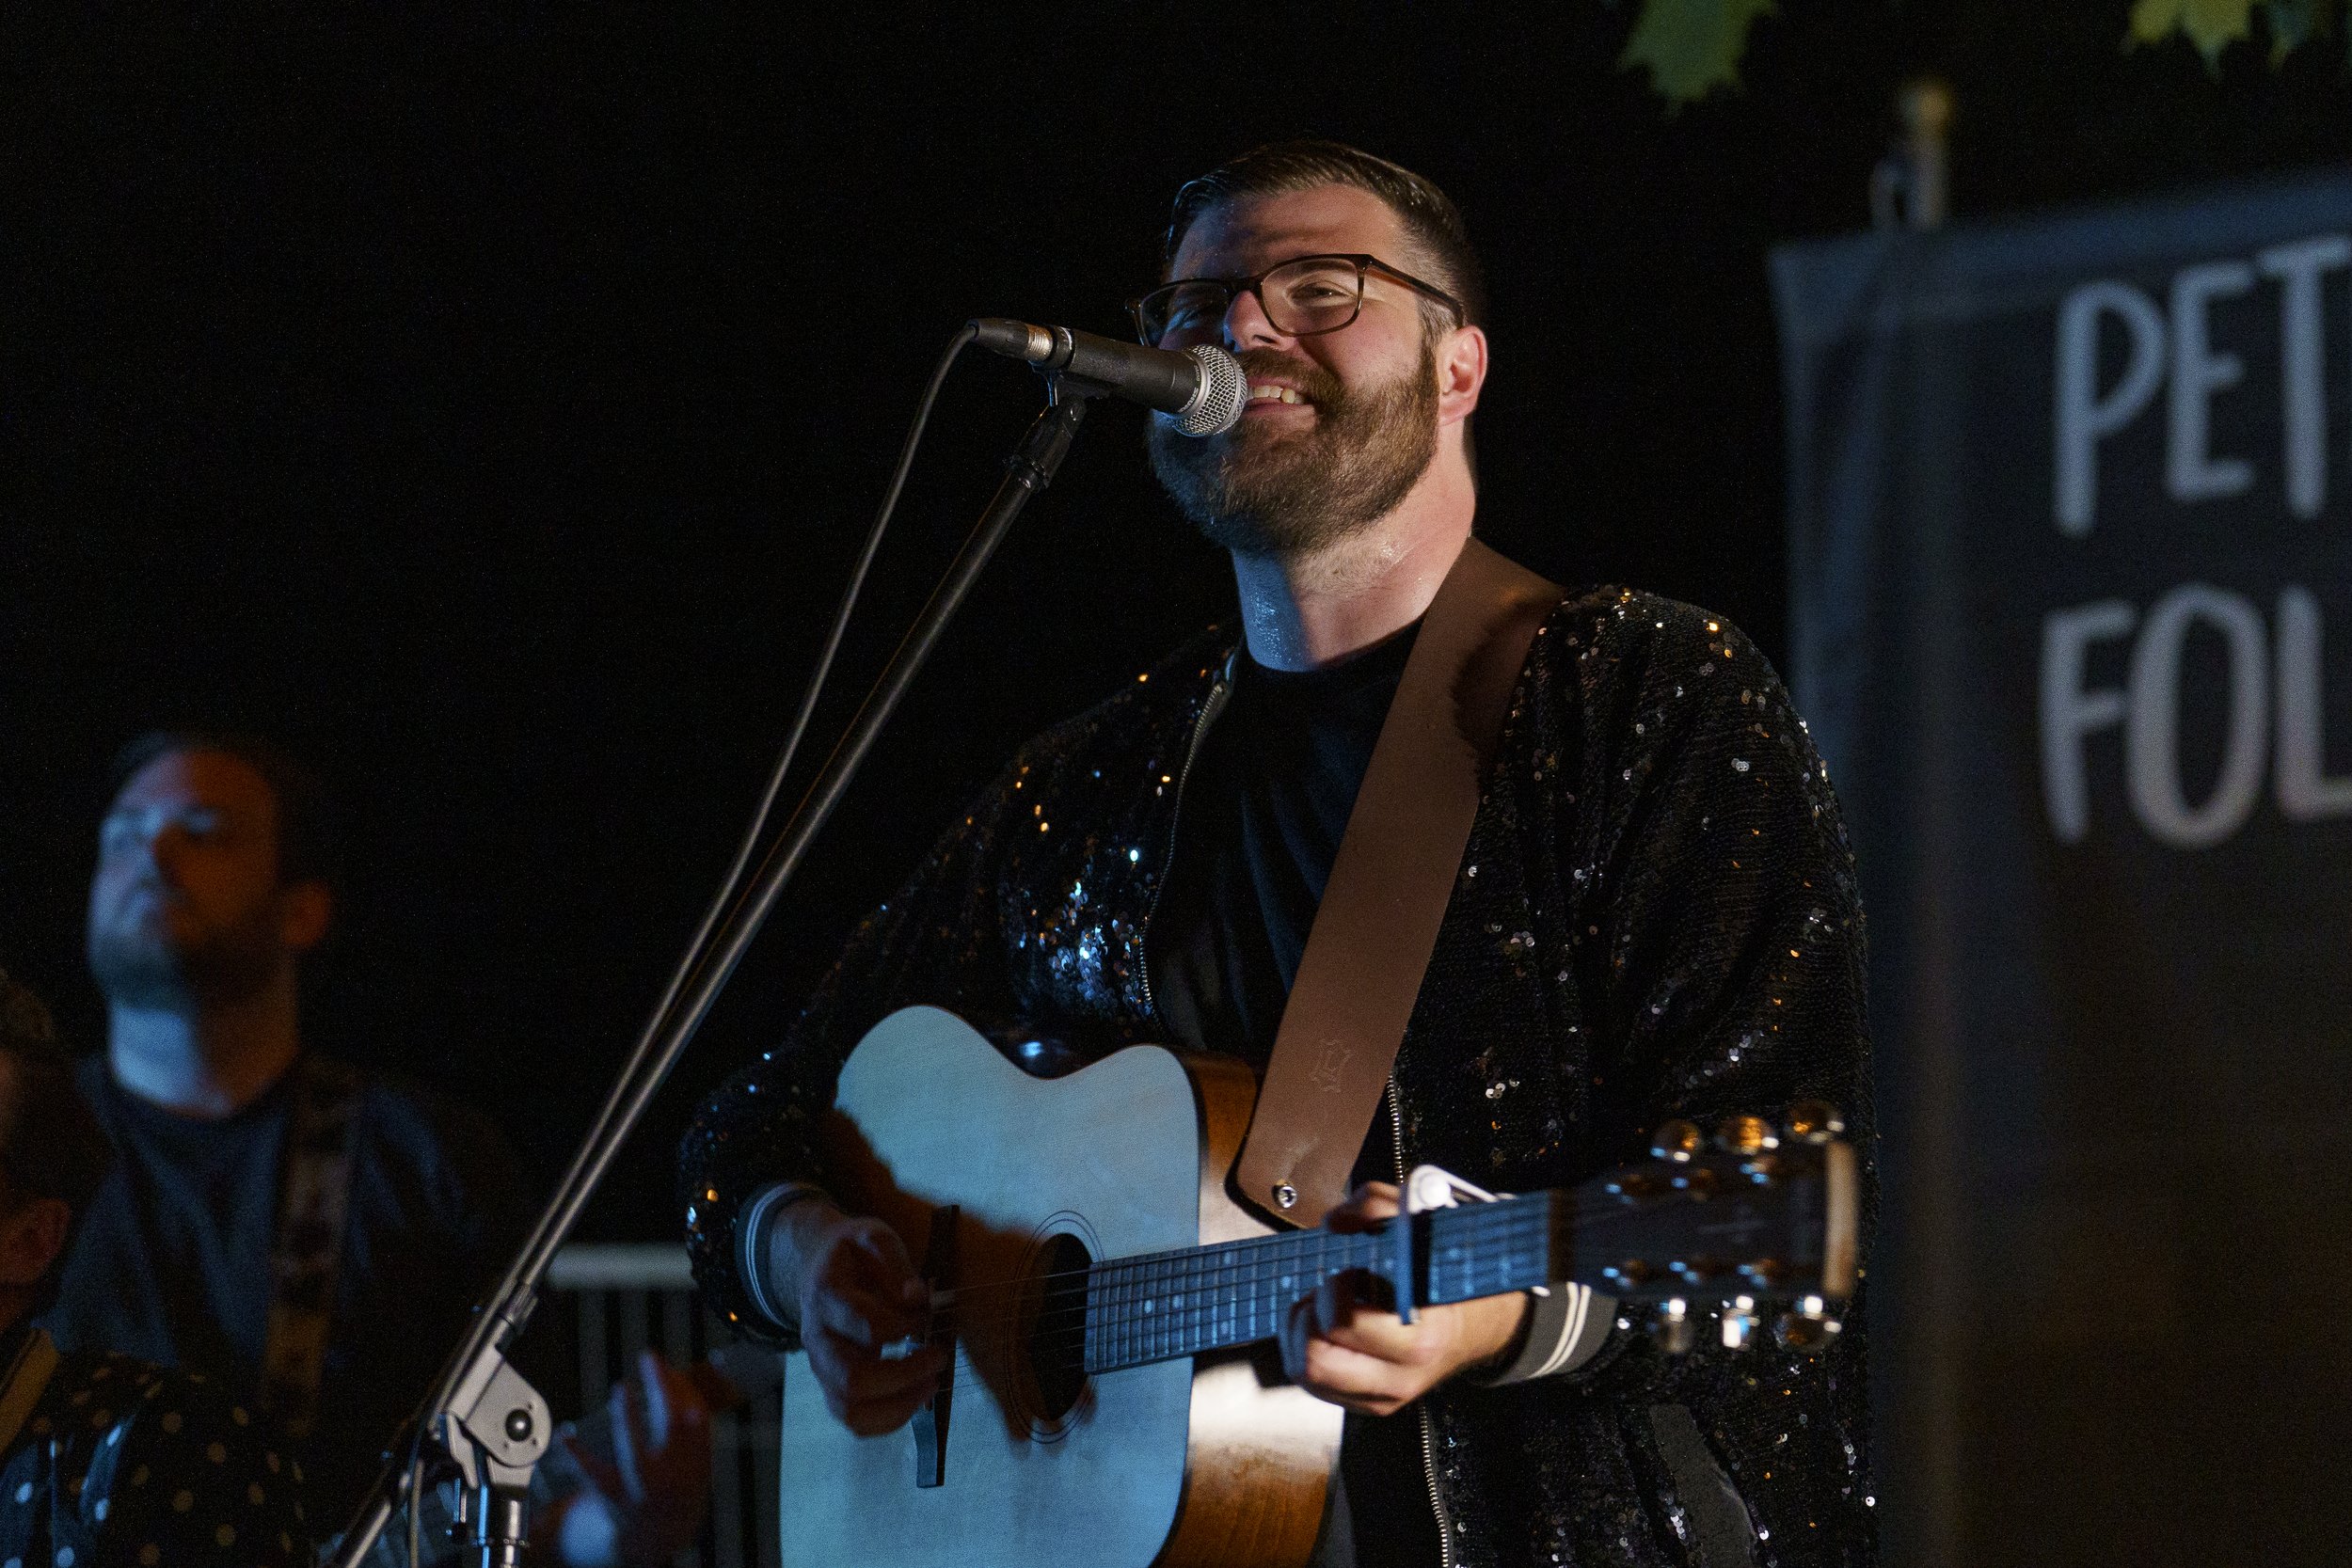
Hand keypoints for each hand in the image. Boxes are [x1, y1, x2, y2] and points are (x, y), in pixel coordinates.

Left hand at [555, 1351, 712, 1567]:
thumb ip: (690, 1428)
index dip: (685, 1390)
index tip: (673, 1367)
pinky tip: (565, 1436)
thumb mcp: (696, 1461)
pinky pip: (595, 1476)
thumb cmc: (677, 1489)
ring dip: (627, 1417)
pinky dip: (578, 1455)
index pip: (697, 1419)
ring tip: (621, 1388)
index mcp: (698, 1466)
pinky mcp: (615, 1501)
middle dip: (662, 1387)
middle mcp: (673, 1478)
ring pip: (634, 1452)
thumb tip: (673, 1376)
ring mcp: (643, 1491)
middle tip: (649, 1358)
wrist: (660, 1540)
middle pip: (670, 1425)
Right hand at [773, 1200, 947, 1435]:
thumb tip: (916, 1297)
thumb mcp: (873, 1237)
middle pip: (853, 1379)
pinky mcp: (830, 1385)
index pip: (867, 1327)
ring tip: (931, 1385)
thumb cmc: (852, 1254)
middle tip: (938, 1357)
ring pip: (849, 1409)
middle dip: (905, 1375)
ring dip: (898, 1406)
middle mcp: (817, 1339)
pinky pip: (854, 1419)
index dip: (904, 1326)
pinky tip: (916, 1399)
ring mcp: (821, 1367)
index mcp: (825, 1296)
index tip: (926, 1316)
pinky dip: (888, 1419)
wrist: (815, 1266)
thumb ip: (896, 1264)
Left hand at [1278, 1183, 1530, 1416]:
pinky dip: (1305, 1351)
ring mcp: (1383, 1397)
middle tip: (1330, 1291)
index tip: (1353, 1271)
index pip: (1345, 1324)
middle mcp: (1401, 1377)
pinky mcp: (1367, 1404)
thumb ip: (1376, 1206)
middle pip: (1314, 1358)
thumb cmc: (1445, 1276)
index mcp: (1419, 1339)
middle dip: (1310, 1315)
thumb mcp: (1421, 1224)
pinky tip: (1327, 1329)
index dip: (1336, 1288)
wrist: (1477, 1325)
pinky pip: (1312, 1384)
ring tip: (1325, 1308)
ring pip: (1305, 1374)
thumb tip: (1337, 1221)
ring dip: (1301, 1333)